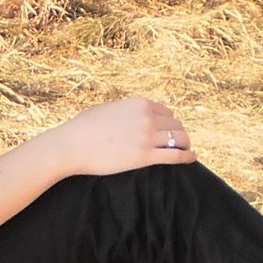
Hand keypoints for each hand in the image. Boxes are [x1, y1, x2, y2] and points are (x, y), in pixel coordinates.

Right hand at [43, 97, 194, 177]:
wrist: (71, 146)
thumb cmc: (82, 128)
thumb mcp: (107, 109)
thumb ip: (124, 109)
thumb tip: (130, 112)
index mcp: (139, 104)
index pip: (166, 112)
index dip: (170, 122)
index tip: (170, 130)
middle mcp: (147, 118)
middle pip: (176, 125)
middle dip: (179, 133)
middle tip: (180, 142)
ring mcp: (147, 137)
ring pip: (179, 139)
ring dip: (185, 144)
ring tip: (187, 150)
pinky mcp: (144, 156)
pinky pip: (175, 155)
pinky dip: (187, 156)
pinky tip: (192, 157)